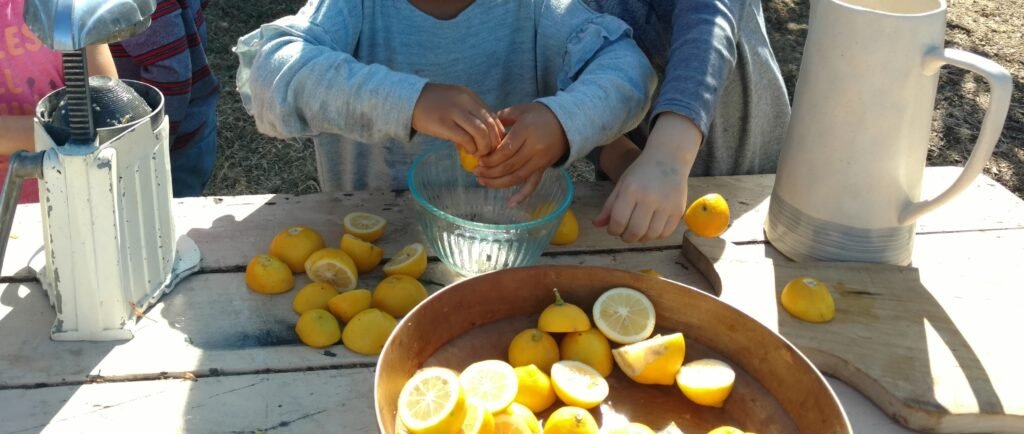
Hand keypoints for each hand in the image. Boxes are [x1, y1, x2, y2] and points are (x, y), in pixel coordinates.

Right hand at [411, 83, 502, 155]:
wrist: (406, 99)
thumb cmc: (431, 105)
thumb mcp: (454, 104)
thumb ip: (469, 117)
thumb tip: (482, 139)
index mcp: (470, 96)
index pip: (493, 117)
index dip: (498, 134)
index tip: (494, 145)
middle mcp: (465, 101)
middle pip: (490, 125)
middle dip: (493, 143)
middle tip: (488, 153)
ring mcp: (454, 111)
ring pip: (481, 132)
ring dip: (483, 147)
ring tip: (478, 153)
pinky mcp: (443, 123)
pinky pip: (465, 138)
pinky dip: (471, 148)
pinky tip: (468, 151)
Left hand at [474, 103, 568, 202]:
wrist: (565, 124)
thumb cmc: (539, 115)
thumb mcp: (520, 110)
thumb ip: (501, 117)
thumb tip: (482, 128)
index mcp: (526, 132)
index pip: (506, 150)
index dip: (491, 158)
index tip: (479, 160)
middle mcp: (534, 149)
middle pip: (509, 166)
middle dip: (490, 171)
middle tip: (476, 171)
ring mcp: (539, 161)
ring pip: (516, 177)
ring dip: (498, 183)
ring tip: (482, 181)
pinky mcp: (543, 169)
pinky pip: (532, 185)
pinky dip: (522, 196)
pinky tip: (509, 204)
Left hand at [594, 113, 701, 242]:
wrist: (669, 158)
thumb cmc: (642, 172)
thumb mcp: (622, 184)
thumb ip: (609, 206)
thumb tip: (596, 225)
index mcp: (631, 190)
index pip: (618, 220)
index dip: (613, 230)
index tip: (613, 229)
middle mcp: (650, 198)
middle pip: (635, 231)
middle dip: (626, 237)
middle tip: (625, 234)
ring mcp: (666, 205)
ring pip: (651, 235)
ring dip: (641, 239)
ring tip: (638, 231)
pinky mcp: (678, 210)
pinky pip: (665, 233)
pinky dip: (656, 236)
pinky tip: (651, 228)